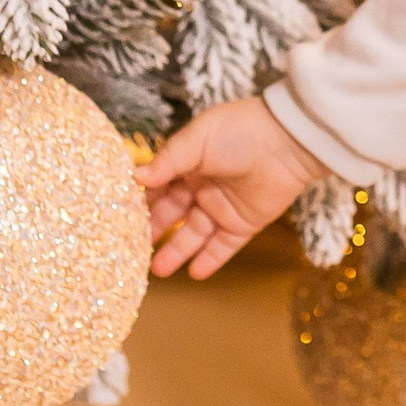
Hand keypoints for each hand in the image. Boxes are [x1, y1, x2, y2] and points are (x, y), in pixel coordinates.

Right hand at [136, 92, 320, 278]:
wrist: (288, 142)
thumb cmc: (240, 131)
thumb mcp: (197, 139)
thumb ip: (167, 161)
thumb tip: (136, 177)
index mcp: (187, 162)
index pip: (158, 186)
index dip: (140, 202)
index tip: (117, 218)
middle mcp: (202, 186)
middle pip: (172, 214)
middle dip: (152, 231)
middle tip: (131, 249)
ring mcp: (222, 207)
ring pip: (194, 234)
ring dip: (176, 251)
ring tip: (157, 271)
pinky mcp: (244, 224)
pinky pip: (223, 246)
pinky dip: (209, 260)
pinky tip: (193, 274)